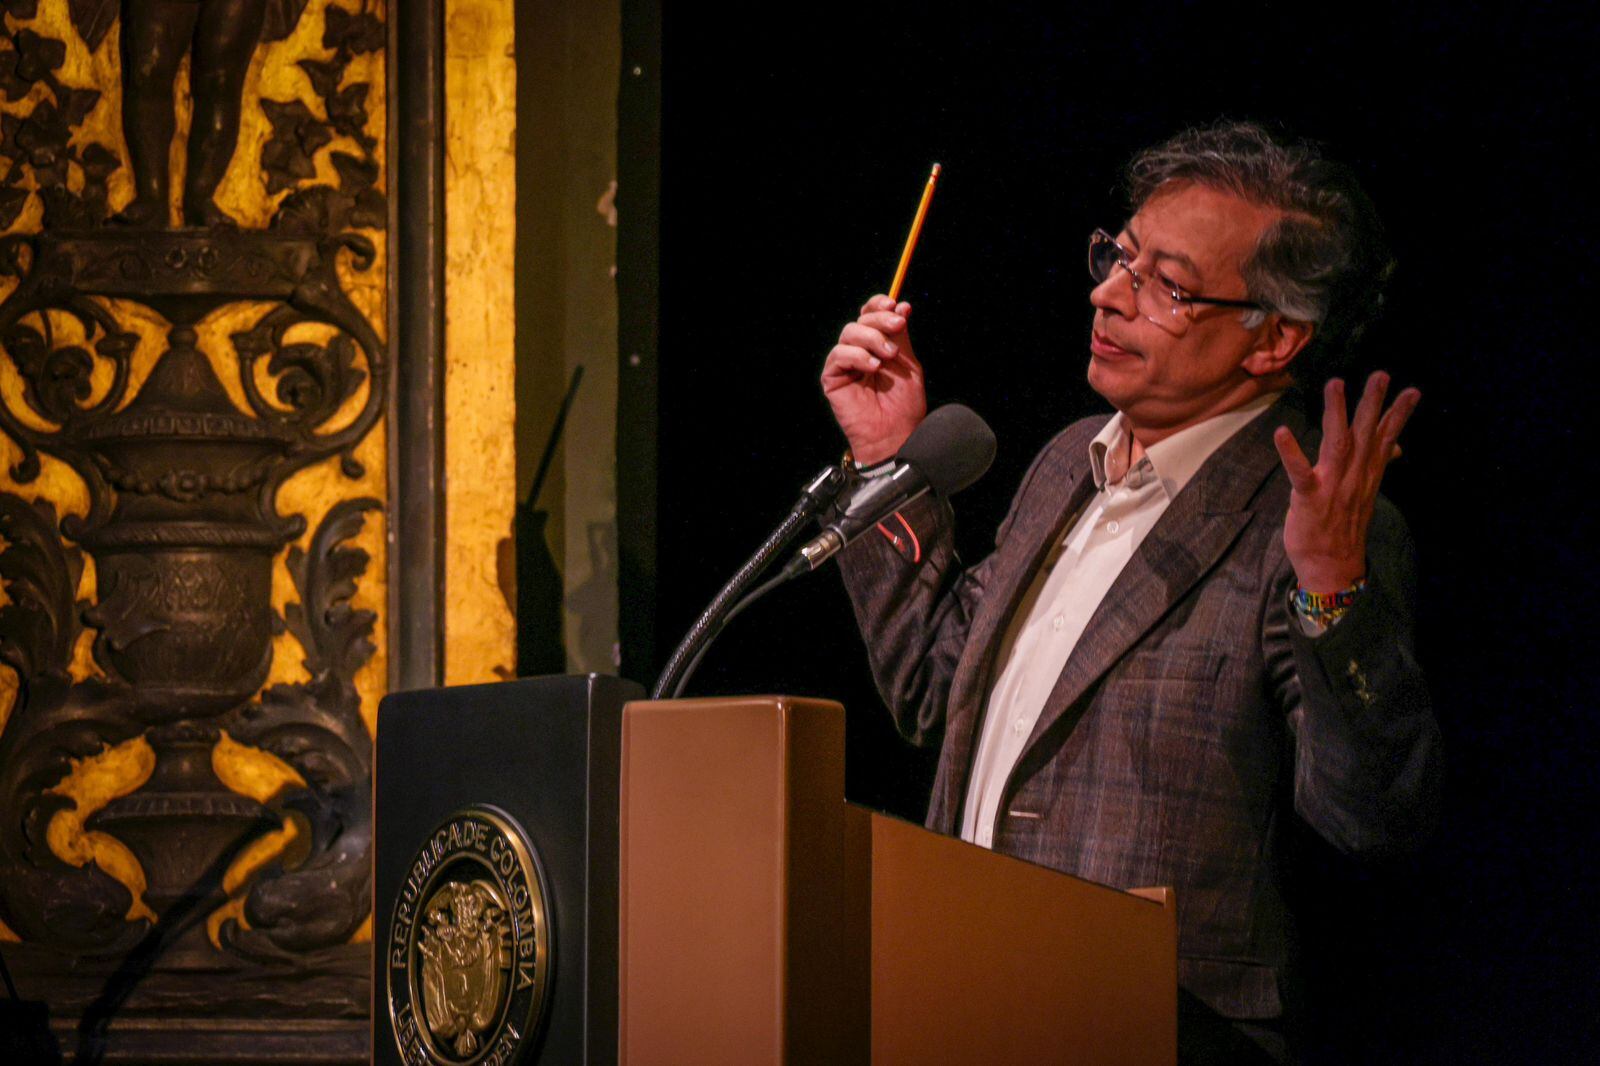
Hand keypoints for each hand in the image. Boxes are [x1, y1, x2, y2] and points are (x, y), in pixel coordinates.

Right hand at [820, 294, 926, 464]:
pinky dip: (858, 356)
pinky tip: (873, 367)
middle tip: (898, 326)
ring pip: (849, 333)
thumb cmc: (904, 406)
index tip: (894, 305)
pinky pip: (839, 355)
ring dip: (872, 339)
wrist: (895, 434)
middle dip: (880, 320)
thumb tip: (900, 305)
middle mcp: (858, 351)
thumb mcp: (907, 364)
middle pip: (860, 320)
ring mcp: (844, 364)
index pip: (870, 314)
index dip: (878, 305)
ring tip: (888, 357)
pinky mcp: (832, 378)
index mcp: (876, 345)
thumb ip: (901, 337)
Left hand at [1273, 372, 1419, 592]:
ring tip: (1336, 384)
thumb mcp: (1365, 494)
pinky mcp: (1309, 498)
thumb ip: (1377, 466)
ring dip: (1337, 414)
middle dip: (1373, 404)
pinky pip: (1300, 473)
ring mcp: (1333, 487)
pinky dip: (1291, 453)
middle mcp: (1354, 477)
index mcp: (1367, 475)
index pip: (1385, 439)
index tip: (1413, 389)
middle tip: (1380, 374)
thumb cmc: (1343, 528)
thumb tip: (1395, 447)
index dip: (1399, 414)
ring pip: (1338, 444)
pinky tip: (1282, 432)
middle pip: (1365, 434)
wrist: (1333, 568)